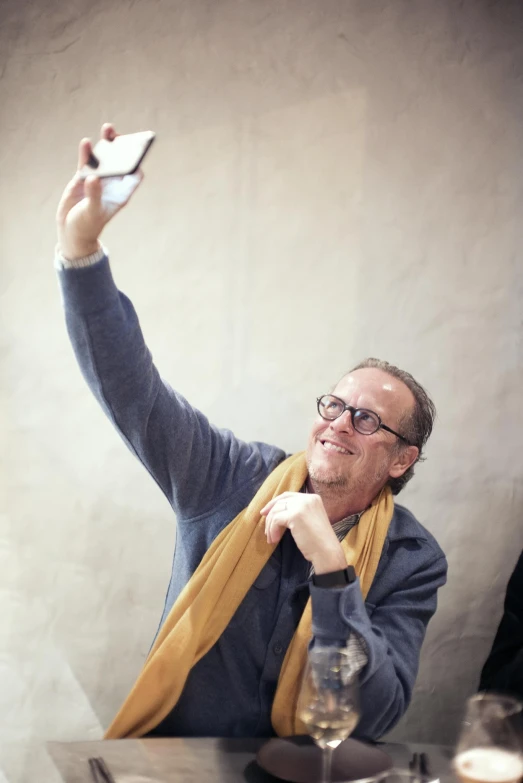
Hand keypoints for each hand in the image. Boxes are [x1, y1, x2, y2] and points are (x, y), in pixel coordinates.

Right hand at [56, 123, 142, 260]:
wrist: (71, 229)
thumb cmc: (86, 224)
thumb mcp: (91, 212)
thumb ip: (93, 195)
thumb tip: (94, 177)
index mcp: (120, 194)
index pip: (134, 176)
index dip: (137, 164)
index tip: (137, 153)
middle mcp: (111, 184)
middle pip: (120, 162)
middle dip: (123, 148)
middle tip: (122, 135)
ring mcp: (97, 179)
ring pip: (104, 158)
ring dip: (106, 144)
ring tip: (108, 128)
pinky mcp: (83, 177)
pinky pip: (87, 161)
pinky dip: (87, 152)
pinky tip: (86, 142)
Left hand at [260, 492, 346, 574]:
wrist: (327, 552)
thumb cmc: (318, 541)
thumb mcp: (309, 520)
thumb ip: (298, 512)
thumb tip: (276, 511)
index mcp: (313, 498)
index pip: (289, 496)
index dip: (275, 503)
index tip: (266, 512)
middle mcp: (307, 498)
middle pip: (281, 501)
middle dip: (270, 513)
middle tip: (264, 525)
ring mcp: (301, 506)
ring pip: (276, 511)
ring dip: (270, 526)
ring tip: (271, 538)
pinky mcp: (295, 515)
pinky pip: (276, 520)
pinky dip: (272, 530)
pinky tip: (274, 540)